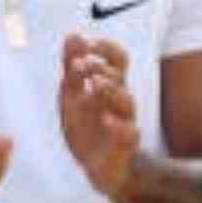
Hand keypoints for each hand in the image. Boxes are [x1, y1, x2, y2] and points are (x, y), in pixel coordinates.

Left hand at [59, 34, 138, 198]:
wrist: (102, 168)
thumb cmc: (88, 128)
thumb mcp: (73, 96)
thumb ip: (73, 67)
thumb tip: (72, 35)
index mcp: (109, 86)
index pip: (117, 58)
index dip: (105, 48)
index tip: (85, 43)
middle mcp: (119, 101)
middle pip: (119, 77)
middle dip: (100, 68)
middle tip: (80, 66)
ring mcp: (124, 122)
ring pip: (126, 101)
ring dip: (110, 89)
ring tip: (94, 84)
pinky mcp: (124, 146)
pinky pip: (129, 134)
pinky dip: (118, 126)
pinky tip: (106, 119)